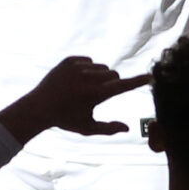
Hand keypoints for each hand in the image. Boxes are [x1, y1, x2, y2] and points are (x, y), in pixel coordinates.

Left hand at [0, 57, 150, 141]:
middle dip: (112, 82)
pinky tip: (74, 81)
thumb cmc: (65, 120)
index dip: (138, 81)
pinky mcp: (69, 60)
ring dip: (99, 76)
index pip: (122, 86)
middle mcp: (88, 78)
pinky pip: (88, 60)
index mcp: (95, 94)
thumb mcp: (87, 128)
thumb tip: (127, 128)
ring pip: (102, 67)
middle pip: (113, 74)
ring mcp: (78, 67)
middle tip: (98, 94)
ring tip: (84, 88)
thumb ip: (108, 129)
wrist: (39, 107)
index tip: (150, 76)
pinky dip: (87, 69)